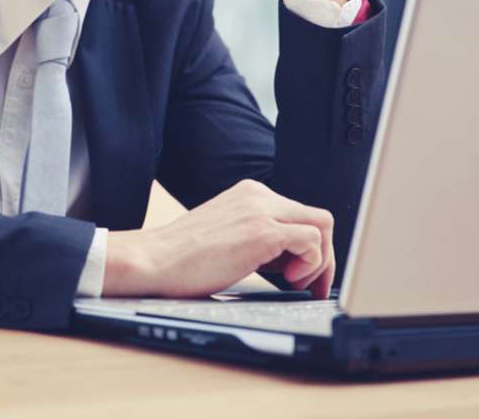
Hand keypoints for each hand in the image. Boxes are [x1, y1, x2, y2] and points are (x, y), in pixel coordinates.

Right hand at [103, 179, 335, 298]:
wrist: (154, 260)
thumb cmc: (183, 257)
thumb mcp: (226, 234)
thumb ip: (255, 234)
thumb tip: (287, 259)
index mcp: (249, 194)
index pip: (300, 213)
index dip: (310, 248)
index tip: (303, 275)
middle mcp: (258, 195)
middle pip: (318, 217)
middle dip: (324, 256)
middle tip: (311, 285)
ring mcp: (261, 210)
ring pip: (322, 225)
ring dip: (319, 261)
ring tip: (294, 283)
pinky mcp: (263, 231)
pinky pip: (312, 242)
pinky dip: (310, 265)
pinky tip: (285, 280)